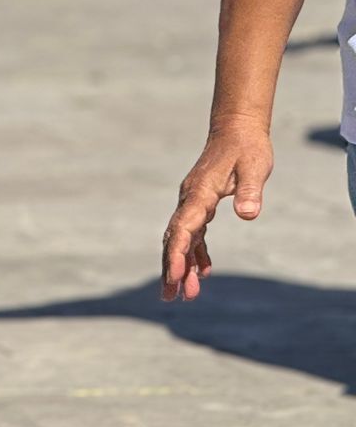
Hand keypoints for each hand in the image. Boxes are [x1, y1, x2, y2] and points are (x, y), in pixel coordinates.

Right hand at [161, 124, 272, 301]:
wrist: (238, 129)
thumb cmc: (248, 148)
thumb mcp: (255, 169)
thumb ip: (251, 192)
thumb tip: (249, 215)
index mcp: (198, 194)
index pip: (184, 229)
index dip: (179, 254)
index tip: (178, 276)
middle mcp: (189, 199)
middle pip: (175, 239)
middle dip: (172, 269)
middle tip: (172, 297)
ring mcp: (193, 201)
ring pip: (182, 239)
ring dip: (182, 266)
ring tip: (187, 295)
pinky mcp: (202, 203)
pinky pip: (194, 233)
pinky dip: (196, 253)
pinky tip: (204, 271)